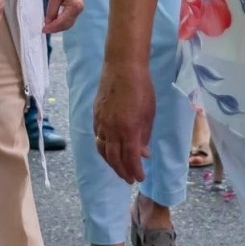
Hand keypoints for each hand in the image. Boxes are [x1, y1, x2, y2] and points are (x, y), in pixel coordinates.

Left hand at [42, 0, 83, 33]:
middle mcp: (79, 9)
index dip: (52, 27)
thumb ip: (51, 11)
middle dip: (56, 28)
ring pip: (69, 22)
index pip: (62, 22)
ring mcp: (79, 8)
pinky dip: (62, 21)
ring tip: (48, 26)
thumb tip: (48, 22)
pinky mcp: (77, 5)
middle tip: (44, 29)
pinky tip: (54, 20)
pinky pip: (69, 17)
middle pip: (67, 24)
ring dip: (59, 26)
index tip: (43, 30)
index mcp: (75, 7)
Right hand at [94, 61, 155, 183]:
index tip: (140, 179)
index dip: (135, 171)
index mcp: (128, 129)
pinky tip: (110, 149)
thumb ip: (144, 136)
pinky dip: (104, 148)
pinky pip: (98, 137)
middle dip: (122, 171)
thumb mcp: (149, 114)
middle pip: (113, 158)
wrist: (123, 67)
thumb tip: (143, 154)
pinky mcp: (95, 115)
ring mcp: (101, 122)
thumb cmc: (142, 88)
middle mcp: (112, 129)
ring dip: (111, 163)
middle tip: (129, 179)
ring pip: (102, 149)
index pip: (130, 158)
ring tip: (119, 168)